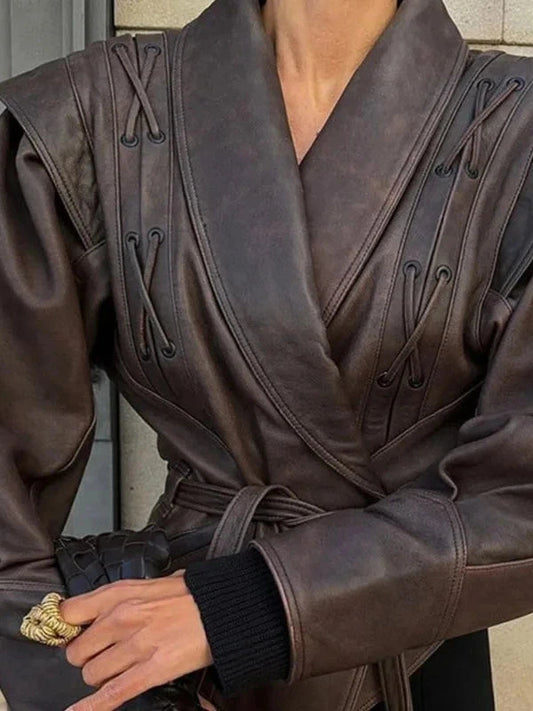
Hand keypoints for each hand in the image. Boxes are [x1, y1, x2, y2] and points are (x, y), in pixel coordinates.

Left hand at [60, 571, 213, 710]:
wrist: (223, 608)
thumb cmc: (191, 595)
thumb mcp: (150, 584)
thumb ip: (124, 596)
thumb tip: (105, 607)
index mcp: (120, 593)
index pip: (69, 613)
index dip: (67, 629)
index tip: (71, 635)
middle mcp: (122, 617)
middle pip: (77, 652)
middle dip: (88, 658)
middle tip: (105, 655)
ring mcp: (136, 644)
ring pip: (93, 674)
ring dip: (103, 677)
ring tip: (123, 669)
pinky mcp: (151, 670)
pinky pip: (112, 693)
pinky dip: (93, 707)